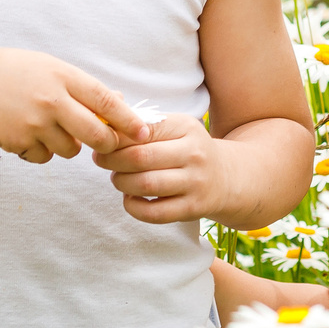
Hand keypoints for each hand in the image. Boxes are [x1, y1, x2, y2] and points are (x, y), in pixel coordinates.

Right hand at [0, 48, 148, 162]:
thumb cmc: (14, 71)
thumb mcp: (51, 67)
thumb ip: (83, 87)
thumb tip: (119, 102)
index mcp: (63, 77)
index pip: (106, 102)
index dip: (129, 120)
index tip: (144, 132)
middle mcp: (51, 100)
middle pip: (96, 135)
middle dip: (106, 143)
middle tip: (105, 142)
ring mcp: (34, 124)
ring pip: (71, 150)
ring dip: (67, 145)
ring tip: (47, 125)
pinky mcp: (18, 142)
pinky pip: (44, 157)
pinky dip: (41, 151)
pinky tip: (25, 132)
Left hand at [92, 116, 234, 222]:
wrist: (226, 177)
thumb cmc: (187, 149)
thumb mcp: (174, 127)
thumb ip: (141, 121)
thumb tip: (104, 114)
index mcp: (185, 127)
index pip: (141, 129)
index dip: (114, 137)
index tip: (102, 141)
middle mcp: (194, 153)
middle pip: (139, 157)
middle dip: (111, 160)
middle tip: (102, 161)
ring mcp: (195, 182)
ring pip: (144, 184)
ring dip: (121, 182)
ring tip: (118, 178)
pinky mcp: (193, 208)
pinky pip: (153, 212)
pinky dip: (132, 206)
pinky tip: (130, 197)